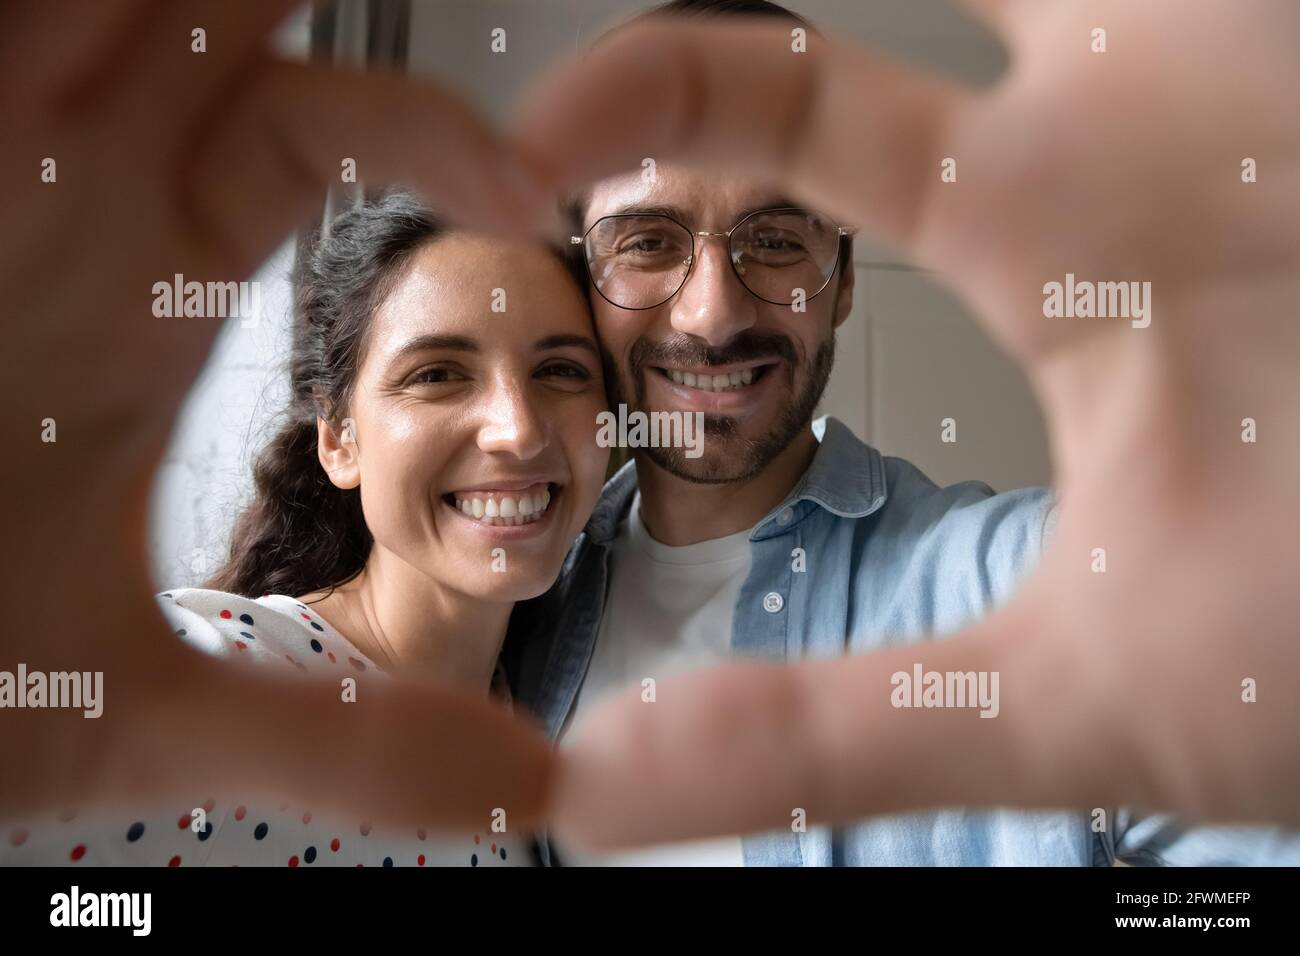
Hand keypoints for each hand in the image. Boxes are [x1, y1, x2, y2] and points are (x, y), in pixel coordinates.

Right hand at [0, 1, 555, 829]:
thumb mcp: (137, 706)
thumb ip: (339, 740)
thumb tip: (522, 782)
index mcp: (142, 264)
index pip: (322, 121)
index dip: (437, 133)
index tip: (532, 196)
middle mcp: (55, 179)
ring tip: (210, 2)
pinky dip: (42, 7)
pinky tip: (63, 18)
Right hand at [511, 0, 1299, 846]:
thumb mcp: (1091, 692)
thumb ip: (832, 727)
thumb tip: (603, 783)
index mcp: (1060, 207)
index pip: (774, 100)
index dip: (636, 94)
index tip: (539, 144)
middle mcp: (1174, 84)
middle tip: (800, 15)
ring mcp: (1269, 70)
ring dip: (1032, 1)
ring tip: (996, 41)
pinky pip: (1210, 14)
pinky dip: (1148, 23)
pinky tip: (1145, 57)